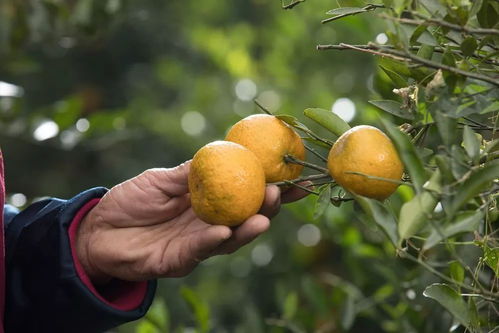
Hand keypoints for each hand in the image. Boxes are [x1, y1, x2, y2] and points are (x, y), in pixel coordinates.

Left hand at [75, 161, 308, 283]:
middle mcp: (208, 225)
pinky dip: (212, 242)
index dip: (269, 187)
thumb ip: (188, 173)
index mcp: (207, 203)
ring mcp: (195, 245)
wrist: (97, 230)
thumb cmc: (130, 201)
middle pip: (245, 218)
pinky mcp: (177, 261)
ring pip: (229, 239)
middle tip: (281, 193)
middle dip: (266, 208)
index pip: (244, 194)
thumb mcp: (160, 180)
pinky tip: (224, 232)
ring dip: (247, 229)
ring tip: (264, 217)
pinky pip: (197, 250)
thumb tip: (219, 152)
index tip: (293, 176)